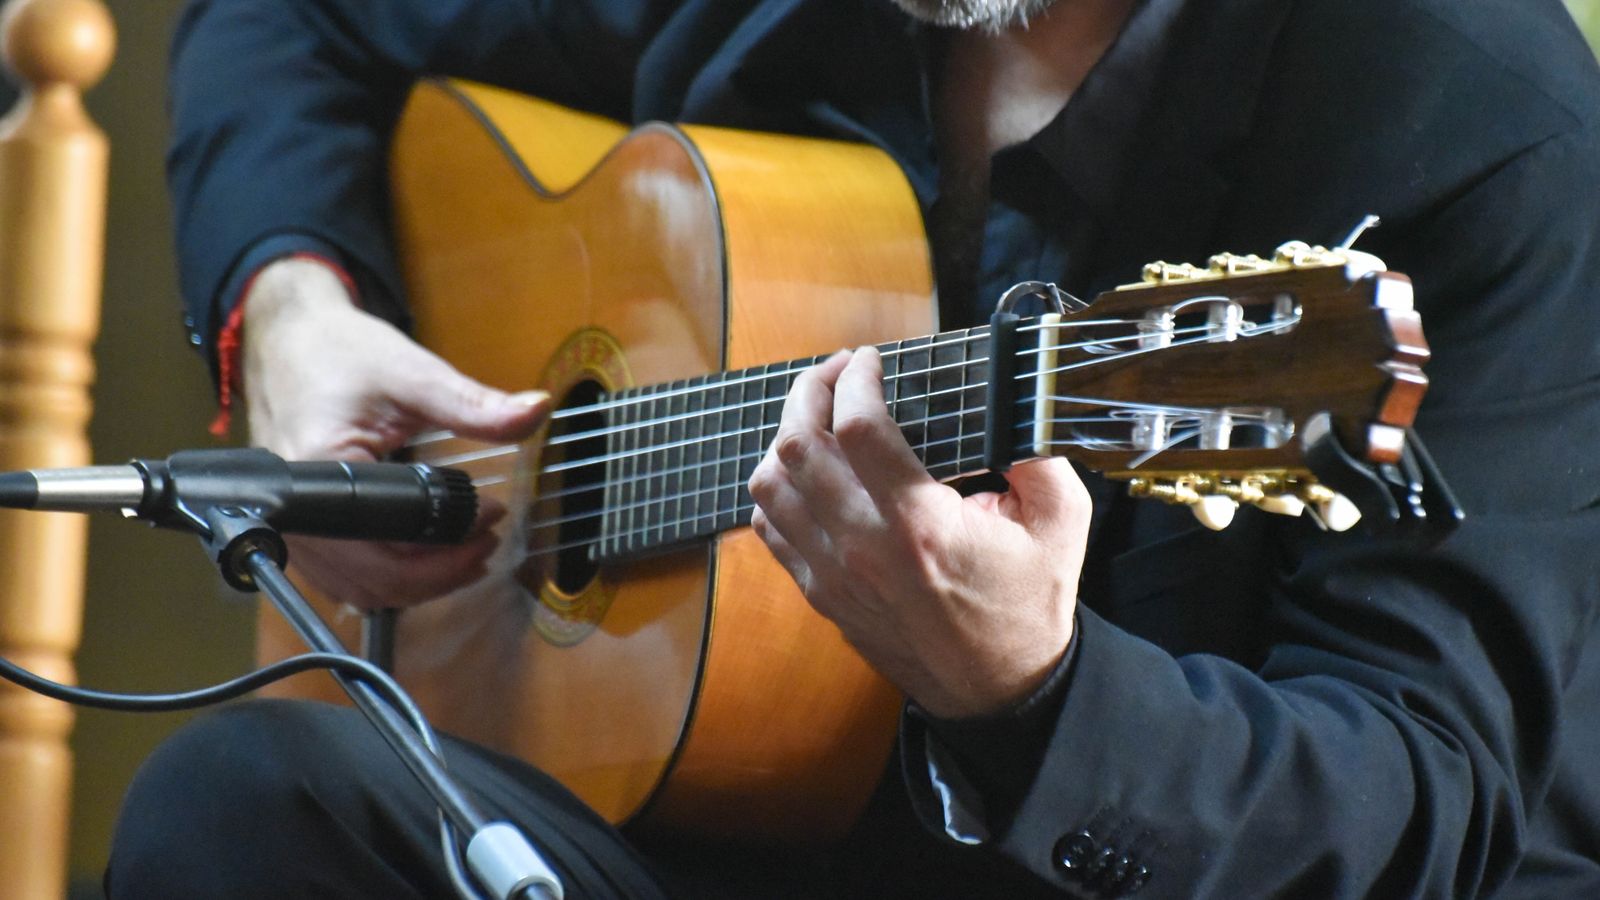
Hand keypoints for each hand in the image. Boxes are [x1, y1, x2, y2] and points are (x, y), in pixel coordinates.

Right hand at [240, 257, 548, 608]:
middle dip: (442, 572)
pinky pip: (345, 577)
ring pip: (360, 589)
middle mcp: (296, 509)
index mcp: (320, 469)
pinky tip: (426, 557)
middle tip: (488, 541)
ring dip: (418, 583)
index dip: (450, 549)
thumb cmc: (339, 353)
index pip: (390, 545)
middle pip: (376, 580)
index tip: (492, 517)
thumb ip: (474, 404)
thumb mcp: (414, 374)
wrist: (289, 340)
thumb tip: (535, 412)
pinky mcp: (301, 528)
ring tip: (466, 551)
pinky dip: (390, 577)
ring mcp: (293, 525)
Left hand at [747, 347, 1090, 718]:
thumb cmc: (1027, 605)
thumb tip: (1012, 401)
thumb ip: (1038, 453)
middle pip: (797, 447)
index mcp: (922, 525)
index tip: (869, 360)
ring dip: (786, 438)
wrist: (998, 690)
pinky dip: (777, 489)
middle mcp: (865, 548)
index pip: (858, 428)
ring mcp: (834, 575)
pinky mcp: (821, 593)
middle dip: (810, 392)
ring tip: (819, 418)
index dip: (855, 379)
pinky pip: (768, 527)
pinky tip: (808, 473)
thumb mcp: (1061, 523)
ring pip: (769, 485)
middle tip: (837, 374)